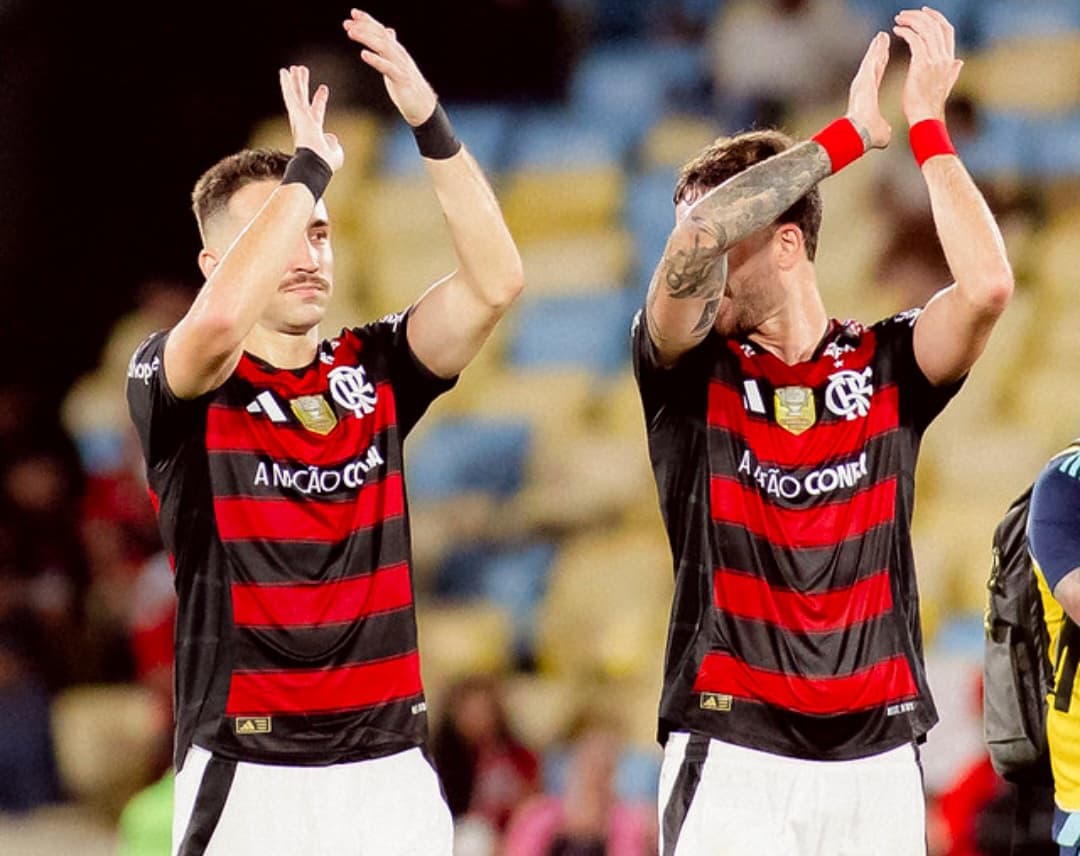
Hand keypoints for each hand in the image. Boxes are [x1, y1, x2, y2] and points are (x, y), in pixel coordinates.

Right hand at [278, 65, 344, 171]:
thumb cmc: (325, 164)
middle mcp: (304, 124)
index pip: (317, 111)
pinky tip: (284, 72)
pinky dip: (287, 84)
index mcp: (313, 131)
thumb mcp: (335, 153)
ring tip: (294, 67)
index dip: (320, 100)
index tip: (324, 87)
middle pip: (303, 99)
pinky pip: (291, 96)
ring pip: (296, 95)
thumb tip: (330, 137)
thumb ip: (334, 145)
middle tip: (302, 70)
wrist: (315, 165)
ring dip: (295, 81)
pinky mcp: (297, 115)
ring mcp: (299, 119)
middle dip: (302, 85)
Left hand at [343, 9, 436, 126]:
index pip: (381, 31)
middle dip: (364, 27)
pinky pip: (387, 68)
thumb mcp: (398, 62)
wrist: (423, 106)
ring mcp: (401, 66)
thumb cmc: (408, 85)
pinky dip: (375, 60)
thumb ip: (391, 47)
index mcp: (397, 50)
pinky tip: (363, 54)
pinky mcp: (401, 79)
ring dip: (366, 38)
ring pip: (383, 47)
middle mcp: (399, 54)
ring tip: (351, 33)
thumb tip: (389, 30)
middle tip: (347, 23)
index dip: (368, 21)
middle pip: (381, 35)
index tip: (353, 13)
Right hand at [846, 31, 891, 149]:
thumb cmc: (867, 135)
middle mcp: (864, 87)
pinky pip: (872, 60)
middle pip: (873, 65)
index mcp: (868, 96)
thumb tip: (887, 135)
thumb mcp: (881, 131)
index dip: (880, 66)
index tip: (884, 56)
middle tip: (883, 40)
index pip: (876, 77)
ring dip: (877, 47)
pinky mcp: (864, 78)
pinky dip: (876, 49)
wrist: (859, 134)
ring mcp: (863, 82)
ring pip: (872, 60)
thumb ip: (884, 127)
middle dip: (878, 52)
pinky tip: (881, 38)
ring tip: (882, 36)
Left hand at [893, 7, 962, 123]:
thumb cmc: (930, 105)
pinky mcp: (922, 65)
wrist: (925, 118)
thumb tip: (959, 61)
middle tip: (904, 15)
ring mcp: (934, 60)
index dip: (936, 17)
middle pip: (935, 25)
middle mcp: (944, 57)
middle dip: (919, 16)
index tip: (924, 12)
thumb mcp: (945, 85)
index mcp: (950, 59)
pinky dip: (906, 32)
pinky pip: (914, 40)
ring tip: (898, 20)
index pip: (947, 30)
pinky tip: (896, 31)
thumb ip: (952, 71)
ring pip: (925, 30)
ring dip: (910, 21)